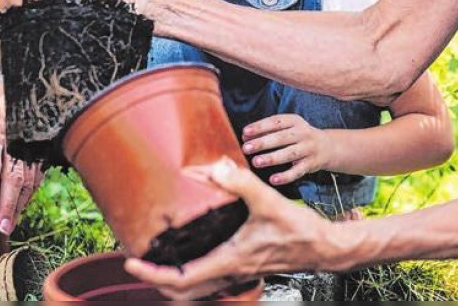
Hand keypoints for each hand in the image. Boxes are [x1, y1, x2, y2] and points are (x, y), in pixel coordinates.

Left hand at [0, 84, 42, 234]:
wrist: (26, 88)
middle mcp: (16, 137)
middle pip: (14, 176)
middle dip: (7, 204)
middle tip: (1, 227)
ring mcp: (33, 144)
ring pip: (29, 179)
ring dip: (19, 205)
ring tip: (9, 224)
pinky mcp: (43, 150)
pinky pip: (37, 176)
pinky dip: (29, 195)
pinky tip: (20, 208)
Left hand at [124, 158, 342, 299]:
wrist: (326, 248)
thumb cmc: (301, 231)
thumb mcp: (269, 202)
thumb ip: (241, 183)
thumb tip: (216, 167)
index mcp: (229, 261)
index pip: (181, 279)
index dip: (152, 274)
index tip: (132, 263)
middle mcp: (230, 273)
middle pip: (182, 291)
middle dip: (156, 280)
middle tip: (138, 261)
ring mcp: (237, 273)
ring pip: (196, 288)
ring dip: (173, 279)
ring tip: (157, 258)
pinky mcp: (244, 267)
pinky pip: (210, 279)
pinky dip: (192, 272)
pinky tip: (191, 251)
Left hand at [241, 114, 332, 186]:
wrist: (328, 146)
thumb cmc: (299, 137)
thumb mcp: (288, 128)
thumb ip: (269, 131)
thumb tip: (246, 137)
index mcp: (295, 121)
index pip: (276, 122)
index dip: (260, 127)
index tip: (245, 133)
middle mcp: (303, 133)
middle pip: (281, 138)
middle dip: (263, 143)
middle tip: (246, 148)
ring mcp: (308, 149)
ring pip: (289, 154)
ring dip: (272, 158)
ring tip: (256, 162)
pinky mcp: (312, 164)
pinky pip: (298, 171)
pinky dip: (286, 176)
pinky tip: (273, 179)